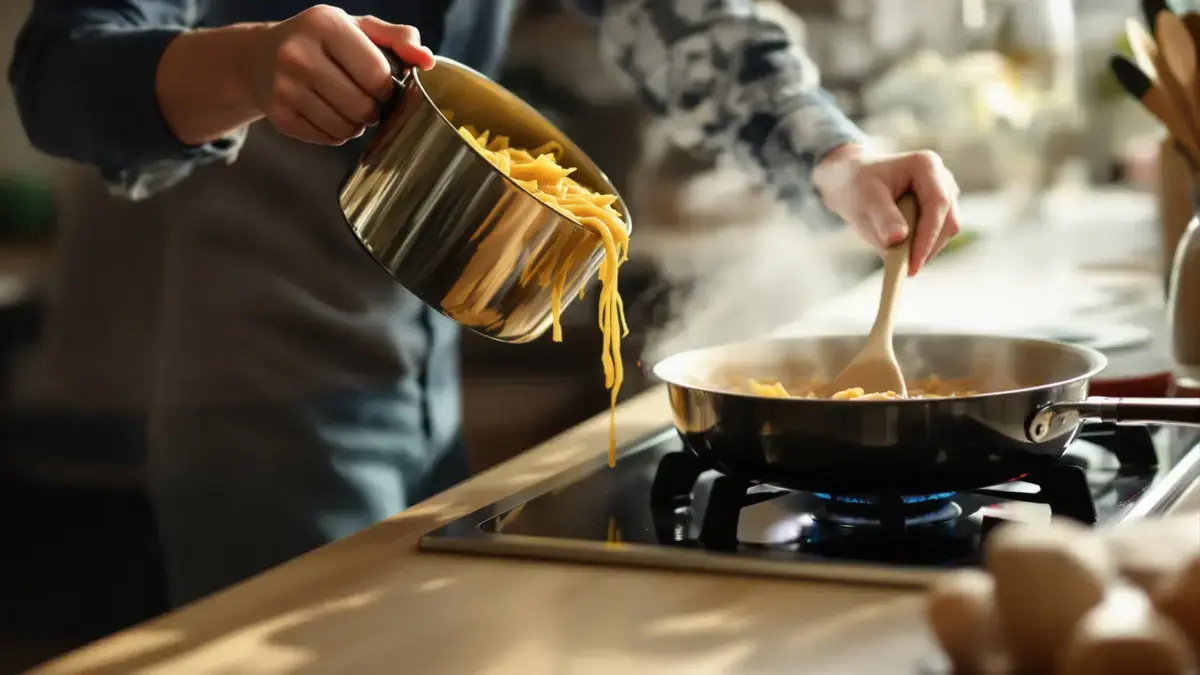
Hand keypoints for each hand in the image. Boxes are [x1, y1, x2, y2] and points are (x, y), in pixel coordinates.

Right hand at [250, 5, 435, 144]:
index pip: (377, 74)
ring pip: (347, 128)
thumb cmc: (321, 41)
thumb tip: (426, 60)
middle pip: (363, 106)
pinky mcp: (279, 117)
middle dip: (373, 108)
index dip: (388, 87)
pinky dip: (337, 133)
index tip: (382, 84)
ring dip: (357, 124)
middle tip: (365, 98)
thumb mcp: (357, 27)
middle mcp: (298, 54)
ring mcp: (285, 88)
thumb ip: (398, 37)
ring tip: (347, 105)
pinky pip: (329, 139)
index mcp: (324, 24)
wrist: (258, 58)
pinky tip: (328, 113)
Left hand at [813, 144, 961, 274]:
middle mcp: (942, 178)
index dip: (928, 237)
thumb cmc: (857, 186)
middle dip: (927, 248)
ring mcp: (944, 194)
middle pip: (948, 221)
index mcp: (926, 166)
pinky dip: (921, 248)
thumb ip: (883, 218)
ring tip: (897, 260)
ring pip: (946, 231)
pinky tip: (901, 253)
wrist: (852, 182)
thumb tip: (898, 239)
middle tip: (905, 271)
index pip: (938, 204)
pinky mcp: (940, 211)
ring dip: (924, 249)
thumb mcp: (864, 200)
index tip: (913, 264)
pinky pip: (937, 236)